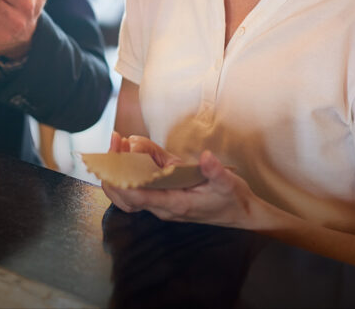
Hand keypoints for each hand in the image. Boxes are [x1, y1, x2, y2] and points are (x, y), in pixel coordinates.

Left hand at [101, 132, 256, 228]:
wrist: (240, 213)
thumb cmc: (232, 198)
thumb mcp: (228, 183)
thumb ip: (215, 171)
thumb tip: (206, 157)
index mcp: (175, 204)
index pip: (138, 197)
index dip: (121, 178)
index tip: (117, 154)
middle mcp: (163, 207)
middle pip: (125, 196)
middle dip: (113, 171)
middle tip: (115, 141)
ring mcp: (161, 205)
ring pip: (127, 195)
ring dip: (118, 172)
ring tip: (118, 144)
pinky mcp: (162, 199)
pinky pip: (136, 190)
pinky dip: (127, 174)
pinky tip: (127, 154)